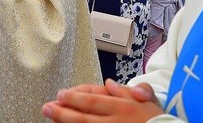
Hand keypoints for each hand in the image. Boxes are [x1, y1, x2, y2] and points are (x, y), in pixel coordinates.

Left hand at [42, 80, 161, 121]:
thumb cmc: (156, 119)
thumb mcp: (146, 100)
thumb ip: (125, 91)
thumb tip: (109, 84)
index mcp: (123, 107)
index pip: (93, 101)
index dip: (74, 98)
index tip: (60, 94)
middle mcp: (117, 122)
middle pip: (84, 118)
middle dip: (62, 112)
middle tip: (46, 107)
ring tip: (50, 118)